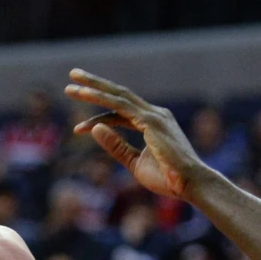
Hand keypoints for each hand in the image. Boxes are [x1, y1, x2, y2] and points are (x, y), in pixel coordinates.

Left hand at [65, 70, 204, 200]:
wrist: (190, 183)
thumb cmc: (167, 178)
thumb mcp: (134, 162)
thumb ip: (116, 146)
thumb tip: (95, 130)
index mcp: (154, 122)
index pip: (121, 113)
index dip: (99, 118)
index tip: (79, 128)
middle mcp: (154, 114)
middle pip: (119, 94)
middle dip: (95, 84)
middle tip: (73, 75)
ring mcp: (153, 115)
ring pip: (117, 96)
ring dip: (93, 88)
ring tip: (71, 85)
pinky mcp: (151, 120)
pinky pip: (120, 106)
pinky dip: (100, 99)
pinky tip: (84, 95)